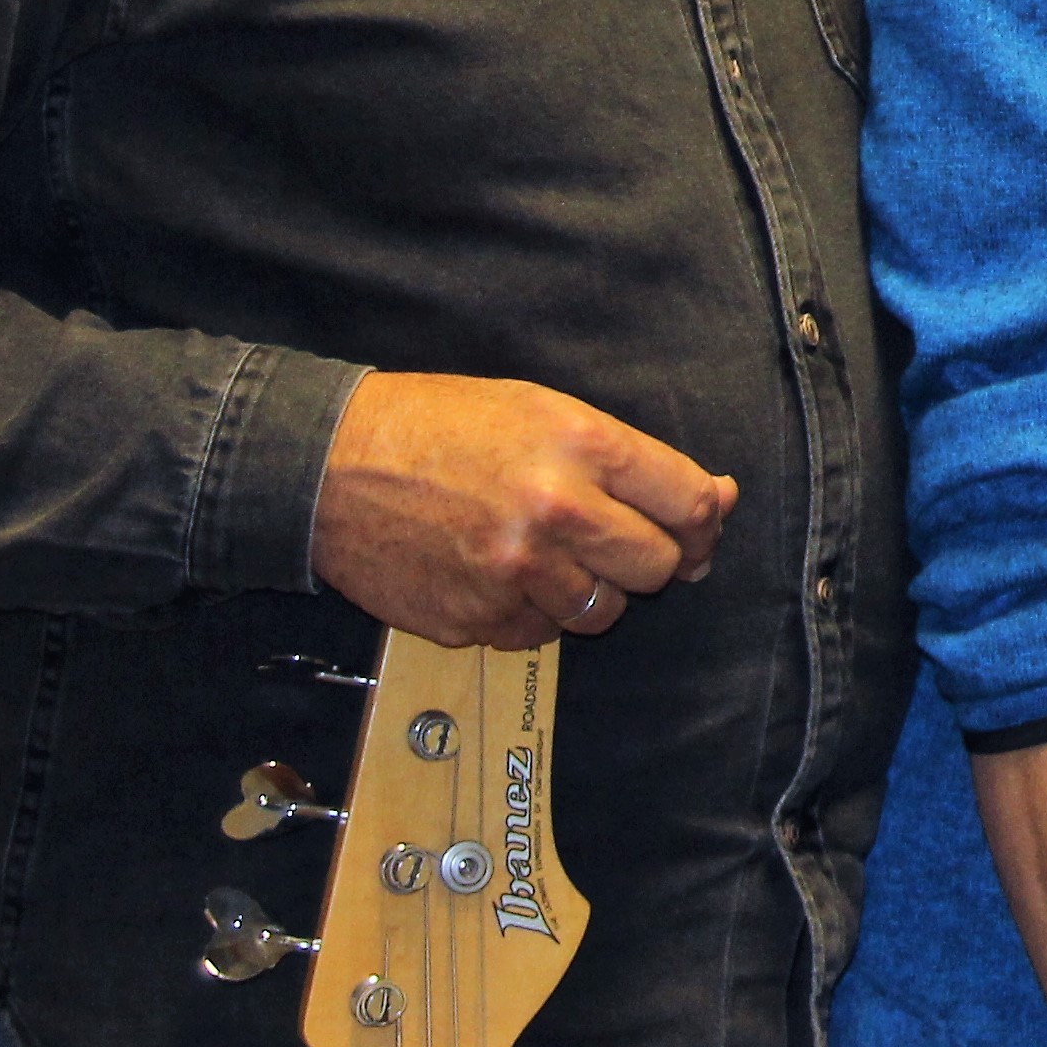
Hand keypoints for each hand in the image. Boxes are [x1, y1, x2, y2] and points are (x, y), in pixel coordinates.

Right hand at [308, 372, 732, 647]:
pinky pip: (537, 635)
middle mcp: (557, 512)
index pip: (687, 504)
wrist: (329, 465)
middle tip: (615, 543)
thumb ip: (631, 460)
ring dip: (588, 592)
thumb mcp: (543, 411)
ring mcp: (515, 574)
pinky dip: (530, 613)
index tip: (696, 532)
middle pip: (655, 568)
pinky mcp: (475, 620)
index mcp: (583, 447)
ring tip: (544, 554)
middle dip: (648, 561)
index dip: (702, 524)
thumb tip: (717, 501)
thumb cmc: (439, 426)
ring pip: (600, 612)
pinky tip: (497, 575)